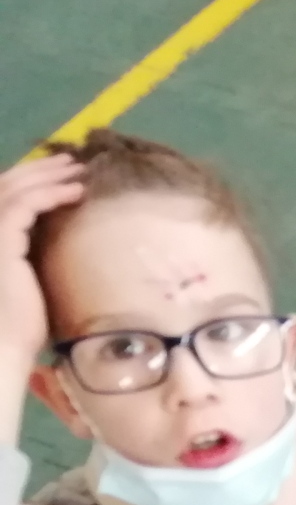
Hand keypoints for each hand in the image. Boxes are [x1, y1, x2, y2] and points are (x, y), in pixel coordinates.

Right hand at [0, 153, 83, 373]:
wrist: (6, 343)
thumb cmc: (22, 321)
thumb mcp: (33, 276)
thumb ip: (36, 249)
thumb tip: (62, 233)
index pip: (5, 194)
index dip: (31, 178)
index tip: (63, 171)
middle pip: (7, 183)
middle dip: (40, 169)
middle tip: (73, 161)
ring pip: (15, 189)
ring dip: (49, 176)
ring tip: (79, 171)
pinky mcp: (0, 242)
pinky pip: (24, 206)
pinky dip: (50, 195)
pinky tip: (75, 193)